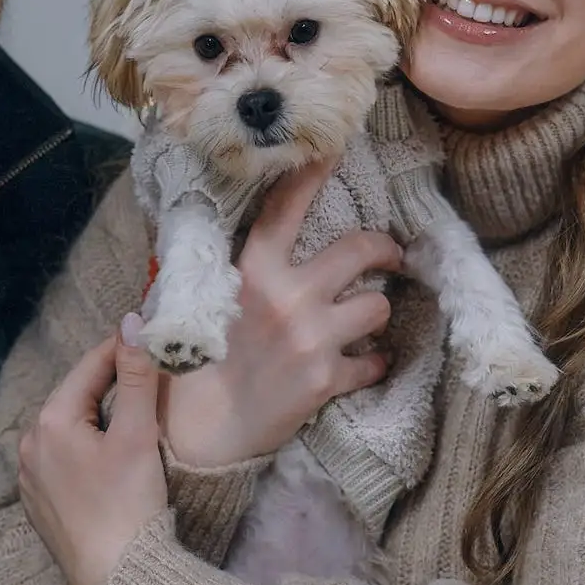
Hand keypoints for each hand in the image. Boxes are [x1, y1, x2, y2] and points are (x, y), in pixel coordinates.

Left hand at [19, 314, 167, 584]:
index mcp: (50, 422)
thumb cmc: (128, 504)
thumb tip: (132, 322)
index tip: (150, 334)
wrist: (119, 583)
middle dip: (111, 383)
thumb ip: (135, 376)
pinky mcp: (40, 506)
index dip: (122, 347)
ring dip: (99, 416)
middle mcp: (30, 445)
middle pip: (77, 397)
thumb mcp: (137, 435)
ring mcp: (31, 478)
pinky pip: (64, 460)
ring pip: (70, 429)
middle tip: (149, 372)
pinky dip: (89, 448)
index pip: (89, 367)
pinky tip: (112, 458)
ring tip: (135, 412)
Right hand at [162, 160, 398, 468]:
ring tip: (365, 318)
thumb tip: (248, 236)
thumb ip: (231, 269)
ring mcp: (311, 338)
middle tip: (389, 253)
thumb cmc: (194, 363)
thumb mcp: (201, 302)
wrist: (199, 432)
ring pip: (378, 304)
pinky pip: (374, 361)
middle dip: (384, 248)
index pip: (286, 208)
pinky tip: (360, 365)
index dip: (313, 174)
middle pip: (361, 249)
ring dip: (375, 311)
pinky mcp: (326, 379)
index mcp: (251, 270)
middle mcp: (287, 297)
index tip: (332, 152)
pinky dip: (371, 364)